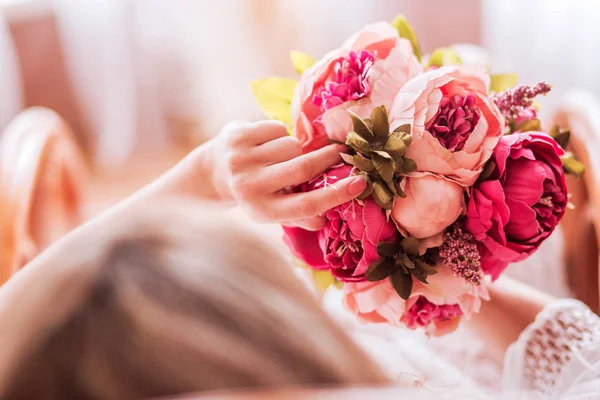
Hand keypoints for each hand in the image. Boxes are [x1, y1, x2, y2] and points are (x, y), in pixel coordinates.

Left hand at [210, 120, 365, 229]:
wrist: (214, 172)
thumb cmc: (254, 193)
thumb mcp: (273, 210)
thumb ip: (299, 216)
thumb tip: (326, 219)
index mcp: (263, 211)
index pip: (305, 206)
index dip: (335, 195)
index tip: (359, 183)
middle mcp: (250, 186)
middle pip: (302, 168)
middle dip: (328, 157)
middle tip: (342, 151)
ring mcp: (242, 160)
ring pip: (291, 145)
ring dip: (296, 147)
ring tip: (285, 154)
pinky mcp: (237, 137)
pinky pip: (276, 128)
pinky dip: (280, 133)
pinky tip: (267, 143)